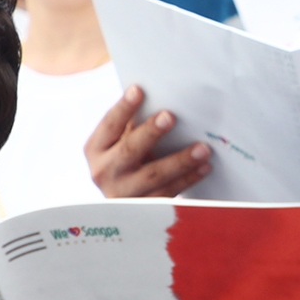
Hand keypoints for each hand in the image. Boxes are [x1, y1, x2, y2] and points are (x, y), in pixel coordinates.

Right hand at [86, 86, 211, 198]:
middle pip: (129, 151)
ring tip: (203, 148)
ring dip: (180, 160)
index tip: (138, 90)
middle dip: (150, 133)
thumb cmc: (127, 161)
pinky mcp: (142, 209)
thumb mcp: (120, 143)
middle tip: (170, 116)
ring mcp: (122, 193)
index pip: (110, 124)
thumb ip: (133, 125)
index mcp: (95, 149)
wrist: (123, 205)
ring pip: (153, 175)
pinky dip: (188, 179)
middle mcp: (104, 171)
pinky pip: (168, 192)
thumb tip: (162, 97)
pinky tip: (203, 167)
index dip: (123, 107)